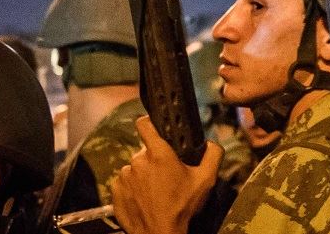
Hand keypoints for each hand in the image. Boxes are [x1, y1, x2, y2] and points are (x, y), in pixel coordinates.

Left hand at [110, 117, 221, 233]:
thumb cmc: (182, 207)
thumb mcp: (206, 180)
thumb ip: (213, 155)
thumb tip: (212, 143)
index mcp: (159, 153)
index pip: (145, 124)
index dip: (149, 122)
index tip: (154, 127)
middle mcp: (138, 161)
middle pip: (144, 151)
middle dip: (154, 159)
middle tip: (166, 175)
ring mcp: (124, 177)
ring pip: (134, 168)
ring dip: (142, 174)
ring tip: (154, 190)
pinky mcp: (115, 192)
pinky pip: (123, 182)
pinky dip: (132, 188)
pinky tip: (143, 199)